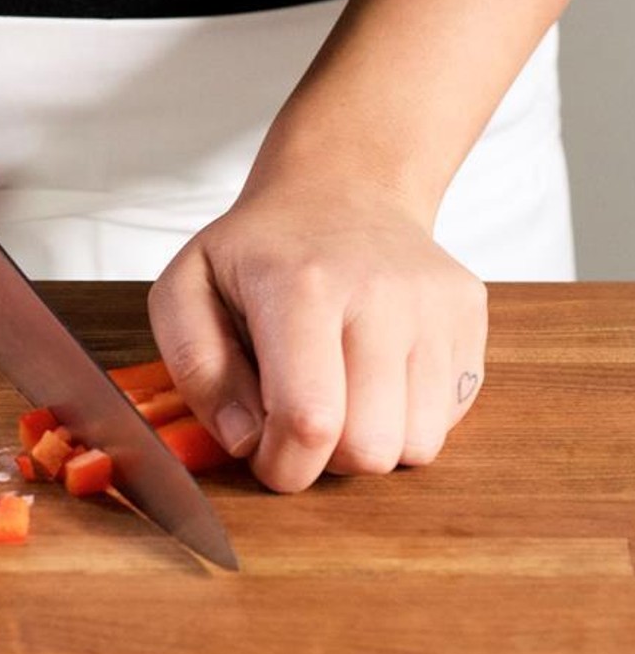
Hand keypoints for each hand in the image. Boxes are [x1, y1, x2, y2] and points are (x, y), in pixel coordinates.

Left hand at [148, 180, 487, 491]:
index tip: (262, 455)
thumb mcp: (184, 290)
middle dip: (324, 463)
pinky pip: (448, 418)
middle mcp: (382, 294)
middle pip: (370, 446)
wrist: (341, 188)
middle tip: (296, 423)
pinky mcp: (469, 316)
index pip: (310, 419)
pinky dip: (406, 420)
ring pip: (418, 445)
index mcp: (302, 287)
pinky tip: (372, 378)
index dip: (283, 465)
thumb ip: (195, 368)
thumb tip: (242, 440)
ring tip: (336, 399)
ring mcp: (436, 304)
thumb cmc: (255, 251)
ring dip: (369, 445)